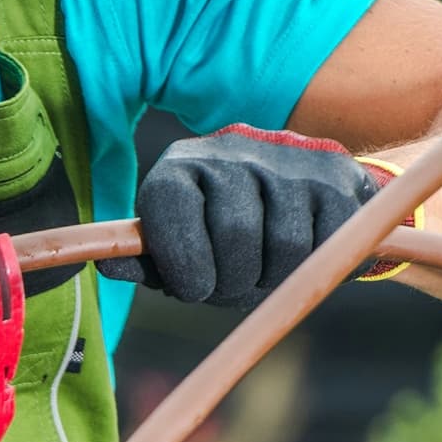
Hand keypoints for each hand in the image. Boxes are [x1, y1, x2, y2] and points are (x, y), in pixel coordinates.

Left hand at [121, 124, 381, 310]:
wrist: (299, 190)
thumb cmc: (221, 232)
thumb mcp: (178, 245)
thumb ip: (146, 260)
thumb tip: (106, 265)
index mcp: (182, 167)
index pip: (172, 203)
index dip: (183, 259)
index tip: (194, 288)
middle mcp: (233, 152)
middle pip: (236, 231)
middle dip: (234, 281)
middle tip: (234, 289)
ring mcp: (288, 161)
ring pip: (288, 243)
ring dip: (278, 278)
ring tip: (267, 274)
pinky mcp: (335, 178)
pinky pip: (331, 240)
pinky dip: (317, 265)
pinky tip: (303, 257)